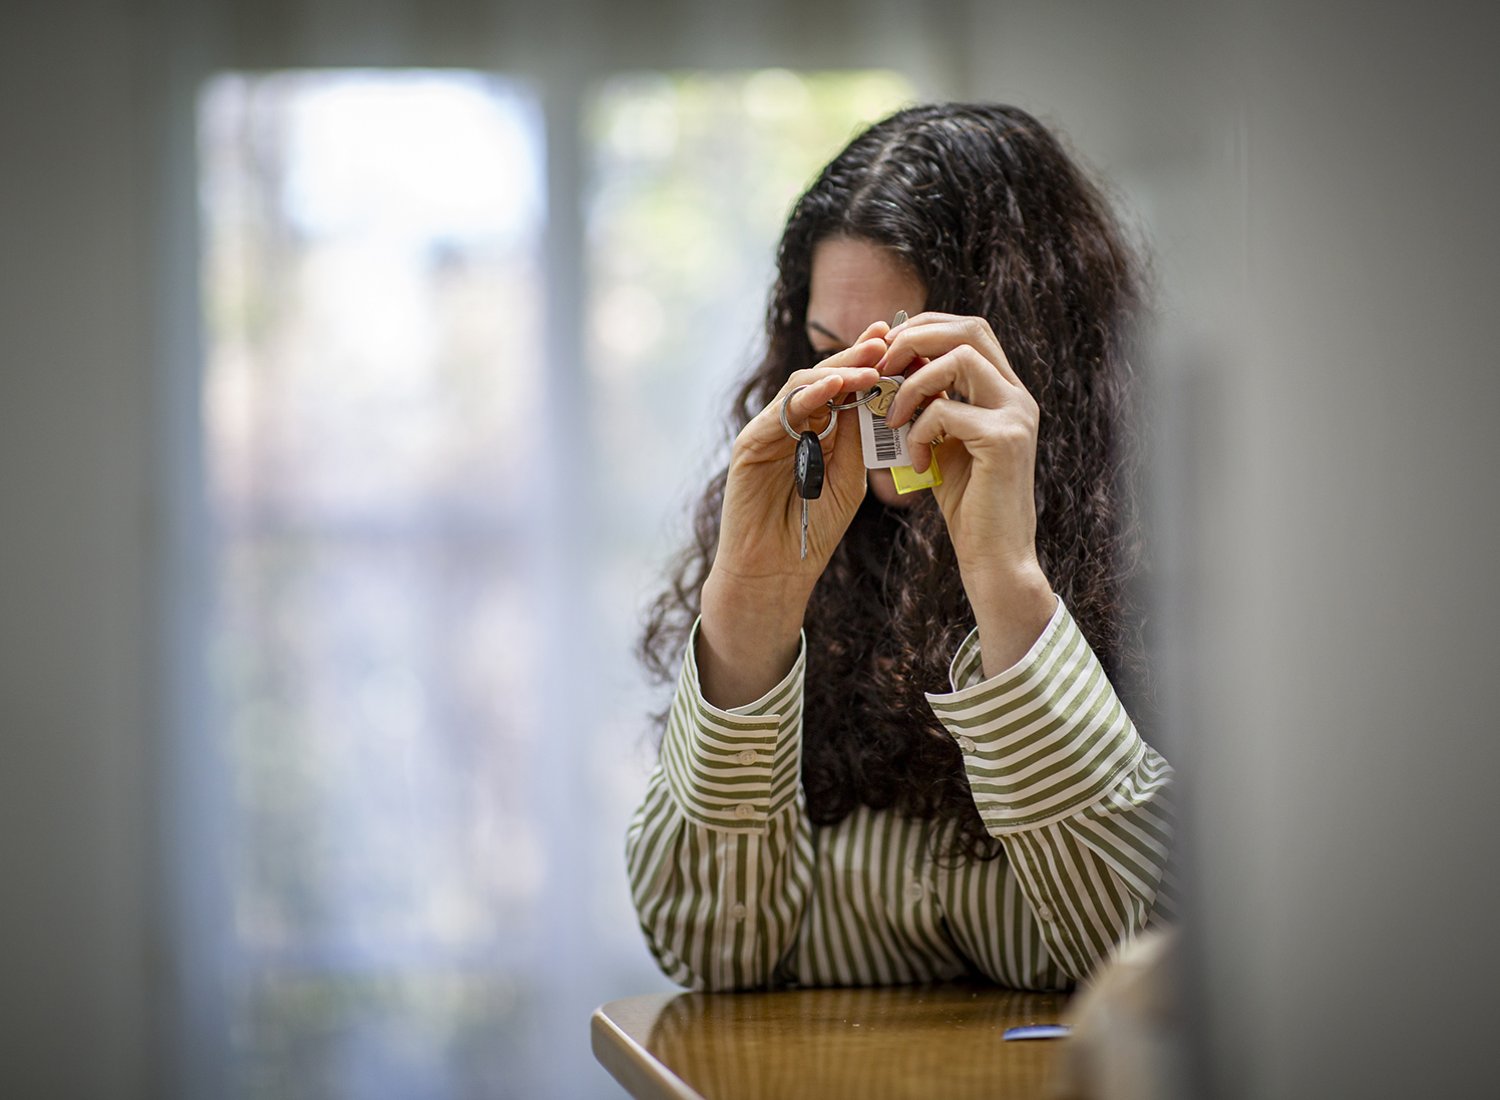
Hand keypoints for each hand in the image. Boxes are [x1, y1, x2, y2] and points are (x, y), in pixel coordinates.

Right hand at [713, 322, 889, 588]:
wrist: (774, 572)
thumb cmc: (815, 531)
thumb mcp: (850, 477)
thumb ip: (860, 439)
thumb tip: (883, 394)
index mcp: (817, 431)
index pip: (843, 387)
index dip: (869, 363)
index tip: (902, 343)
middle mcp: (790, 424)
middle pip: (823, 377)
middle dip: (855, 356)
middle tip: (886, 337)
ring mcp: (768, 432)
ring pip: (801, 387)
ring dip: (837, 371)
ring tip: (870, 363)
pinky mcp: (749, 444)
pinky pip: (781, 412)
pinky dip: (809, 397)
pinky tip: (835, 387)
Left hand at [880, 313, 1055, 671]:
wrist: (995, 558)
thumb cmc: (968, 504)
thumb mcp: (944, 443)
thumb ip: (930, 404)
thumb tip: (894, 368)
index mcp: (1006, 392)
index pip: (970, 330)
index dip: (925, 327)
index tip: (886, 350)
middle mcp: (1018, 396)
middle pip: (969, 329)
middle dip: (916, 338)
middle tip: (880, 366)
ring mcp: (1017, 415)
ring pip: (959, 358)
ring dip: (912, 383)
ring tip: (891, 418)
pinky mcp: (1004, 440)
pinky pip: (945, 410)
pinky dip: (918, 431)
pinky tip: (914, 462)